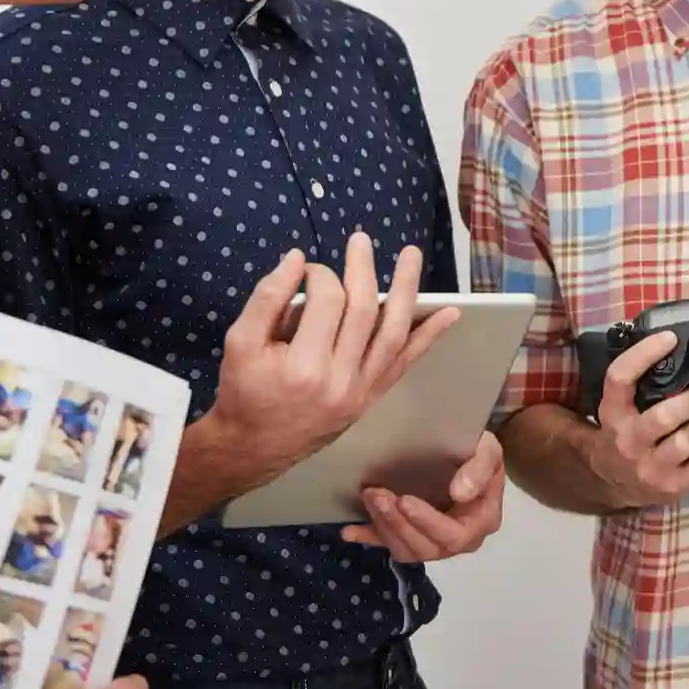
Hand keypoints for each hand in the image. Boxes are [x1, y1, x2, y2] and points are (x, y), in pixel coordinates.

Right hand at [205, 237, 459, 486]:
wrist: (253, 447)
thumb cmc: (244, 391)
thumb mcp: (239, 341)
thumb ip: (267, 297)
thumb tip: (299, 257)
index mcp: (304, 365)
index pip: (327, 302)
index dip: (319, 275)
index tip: (306, 271)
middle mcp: (339, 379)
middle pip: (363, 311)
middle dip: (363, 269)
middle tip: (360, 240)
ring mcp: (361, 391)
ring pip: (393, 332)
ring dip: (407, 290)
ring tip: (412, 256)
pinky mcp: (371, 397)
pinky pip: (404, 362)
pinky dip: (428, 336)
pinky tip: (449, 313)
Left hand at [342, 432, 506, 561]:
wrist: (466, 451)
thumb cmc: (478, 450)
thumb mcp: (488, 450)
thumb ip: (480, 469)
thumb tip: (460, 493)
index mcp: (481, 521)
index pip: (454, 535)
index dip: (427, 522)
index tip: (404, 500)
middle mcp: (458, 540)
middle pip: (426, 547)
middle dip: (398, 522)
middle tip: (377, 494)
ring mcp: (433, 541)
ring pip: (406, 549)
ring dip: (383, 526)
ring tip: (369, 497)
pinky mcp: (411, 536)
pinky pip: (389, 544)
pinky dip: (369, 537)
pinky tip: (349, 531)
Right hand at [587, 330, 688, 507]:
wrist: (612, 482)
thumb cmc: (622, 433)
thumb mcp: (617, 408)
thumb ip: (636, 384)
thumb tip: (672, 344)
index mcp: (612, 414)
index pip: (620, 378)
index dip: (644, 354)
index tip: (669, 339)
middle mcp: (628, 442)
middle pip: (664, 417)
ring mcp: (651, 468)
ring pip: (687, 441)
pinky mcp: (673, 486)